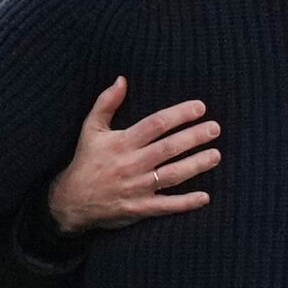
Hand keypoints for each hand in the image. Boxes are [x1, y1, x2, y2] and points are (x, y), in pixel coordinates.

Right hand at [48, 77, 221, 234]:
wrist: (71, 201)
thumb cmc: (86, 160)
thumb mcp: (91, 129)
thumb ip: (106, 102)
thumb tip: (121, 79)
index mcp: (121, 143)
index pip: (156, 124)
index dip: (179, 115)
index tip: (200, 107)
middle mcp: (131, 164)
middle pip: (168, 148)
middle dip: (194, 137)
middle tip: (215, 128)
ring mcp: (136, 188)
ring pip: (172, 175)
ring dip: (196, 165)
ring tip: (216, 155)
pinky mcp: (139, 208)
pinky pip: (166, 206)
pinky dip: (186, 203)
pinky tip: (205, 197)